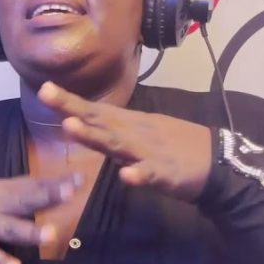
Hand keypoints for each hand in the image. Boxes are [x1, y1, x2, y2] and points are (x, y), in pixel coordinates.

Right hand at [0, 175, 79, 263]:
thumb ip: (16, 190)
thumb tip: (49, 184)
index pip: (29, 183)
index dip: (54, 182)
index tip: (80, 178)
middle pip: (21, 200)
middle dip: (46, 197)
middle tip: (70, 193)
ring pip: (7, 228)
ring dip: (28, 231)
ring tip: (51, 234)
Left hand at [38, 81, 212, 201]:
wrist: (219, 162)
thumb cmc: (176, 147)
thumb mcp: (141, 134)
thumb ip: (112, 130)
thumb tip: (84, 122)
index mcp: (130, 124)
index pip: (95, 111)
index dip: (70, 101)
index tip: (44, 88)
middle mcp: (135, 132)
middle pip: (100, 120)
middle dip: (72, 109)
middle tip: (46, 93)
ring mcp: (150, 152)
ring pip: (118, 143)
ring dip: (94, 136)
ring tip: (70, 127)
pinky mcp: (167, 172)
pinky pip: (151, 174)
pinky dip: (139, 174)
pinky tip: (126, 175)